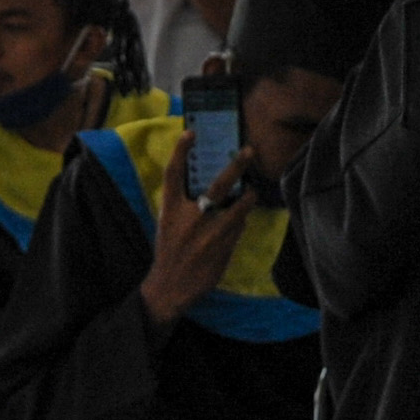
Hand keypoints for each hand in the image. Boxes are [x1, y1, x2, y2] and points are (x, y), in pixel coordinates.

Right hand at [137, 161, 257, 327]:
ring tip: (252, 191)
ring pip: (238, 209)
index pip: (173, 175)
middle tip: (249, 150)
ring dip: (248, 197)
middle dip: (235, 167)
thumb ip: (184, 207)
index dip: (180, 151)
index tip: (190, 132)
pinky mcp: (222, 249)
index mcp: (170, 211)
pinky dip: (240, 221)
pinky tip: (240, 220)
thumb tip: (212, 189)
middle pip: (217, 186)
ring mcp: (208, 235)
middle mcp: (190, 220)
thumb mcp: (168, 225)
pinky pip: (238, 228)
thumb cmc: (169, 251)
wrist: (169, 287)